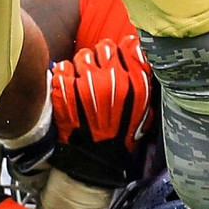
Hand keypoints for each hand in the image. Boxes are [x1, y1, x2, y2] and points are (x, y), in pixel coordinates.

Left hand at [47, 38, 155, 186]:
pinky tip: (69, 87)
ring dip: (82, 65)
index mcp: (135, 82)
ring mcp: (86, 82)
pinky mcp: (65, 90)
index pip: (130, 46)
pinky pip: (62, 67)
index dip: (123, 52)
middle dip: (102, 57)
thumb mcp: (145, 111)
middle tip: (100, 71)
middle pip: (105, 46)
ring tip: (83, 82)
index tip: (119, 60)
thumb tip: (140, 57)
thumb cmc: (121, 137)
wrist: (95, 162)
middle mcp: (112, 78)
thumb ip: (144, 83)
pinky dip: (64, 75)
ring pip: (83, 54)